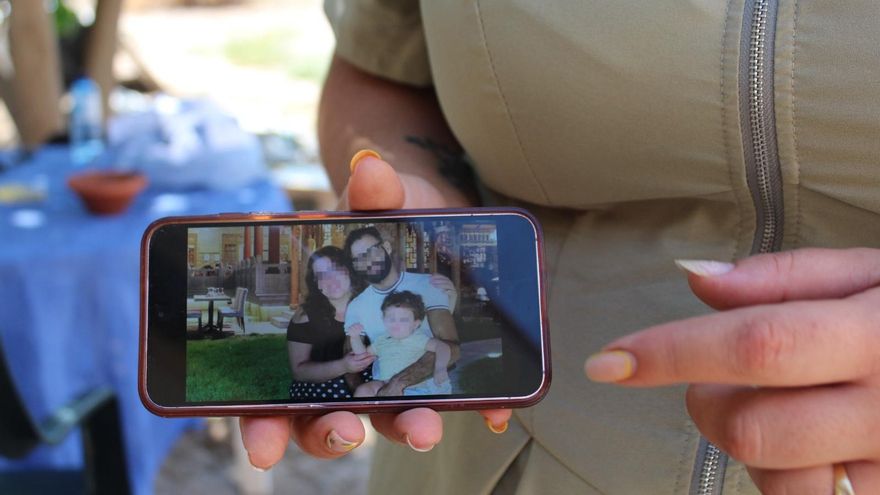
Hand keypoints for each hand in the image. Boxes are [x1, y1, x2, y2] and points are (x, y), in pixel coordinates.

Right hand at [240, 152, 510, 466]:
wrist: (433, 214)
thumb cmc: (387, 215)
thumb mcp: (378, 202)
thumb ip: (373, 194)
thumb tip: (371, 169)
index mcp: (312, 332)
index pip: (277, 391)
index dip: (263, 425)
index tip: (261, 448)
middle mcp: (348, 361)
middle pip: (327, 416)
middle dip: (332, 433)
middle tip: (347, 432)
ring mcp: (395, 366)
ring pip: (388, 414)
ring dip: (403, 427)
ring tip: (423, 429)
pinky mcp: (443, 361)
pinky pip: (456, 394)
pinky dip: (475, 408)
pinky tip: (495, 413)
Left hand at [430, 274, 457, 312]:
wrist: (441, 312)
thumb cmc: (435, 303)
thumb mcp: (430, 295)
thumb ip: (427, 291)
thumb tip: (417, 288)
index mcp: (445, 284)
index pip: (442, 277)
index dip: (438, 275)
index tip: (431, 276)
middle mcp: (450, 286)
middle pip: (446, 280)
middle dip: (438, 279)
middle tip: (431, 281)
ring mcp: (453, 291)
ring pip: (449, 285)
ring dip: (441, 284)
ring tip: (434, 286)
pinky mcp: (454, 297)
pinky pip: (452, 292)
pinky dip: (448, 291)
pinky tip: (443, 292)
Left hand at [585, 248, 879, 492]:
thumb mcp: (872, 270)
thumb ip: (783, 276)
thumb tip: (694, 278)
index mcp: (878, 332)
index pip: (757, 344)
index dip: (672, 353)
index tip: (608, 361)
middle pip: (753, 427)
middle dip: (706, 403)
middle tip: (717, 378)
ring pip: (777, 480)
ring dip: (744, 444)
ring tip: (772, 406)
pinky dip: (783, 478)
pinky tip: (804, 444)